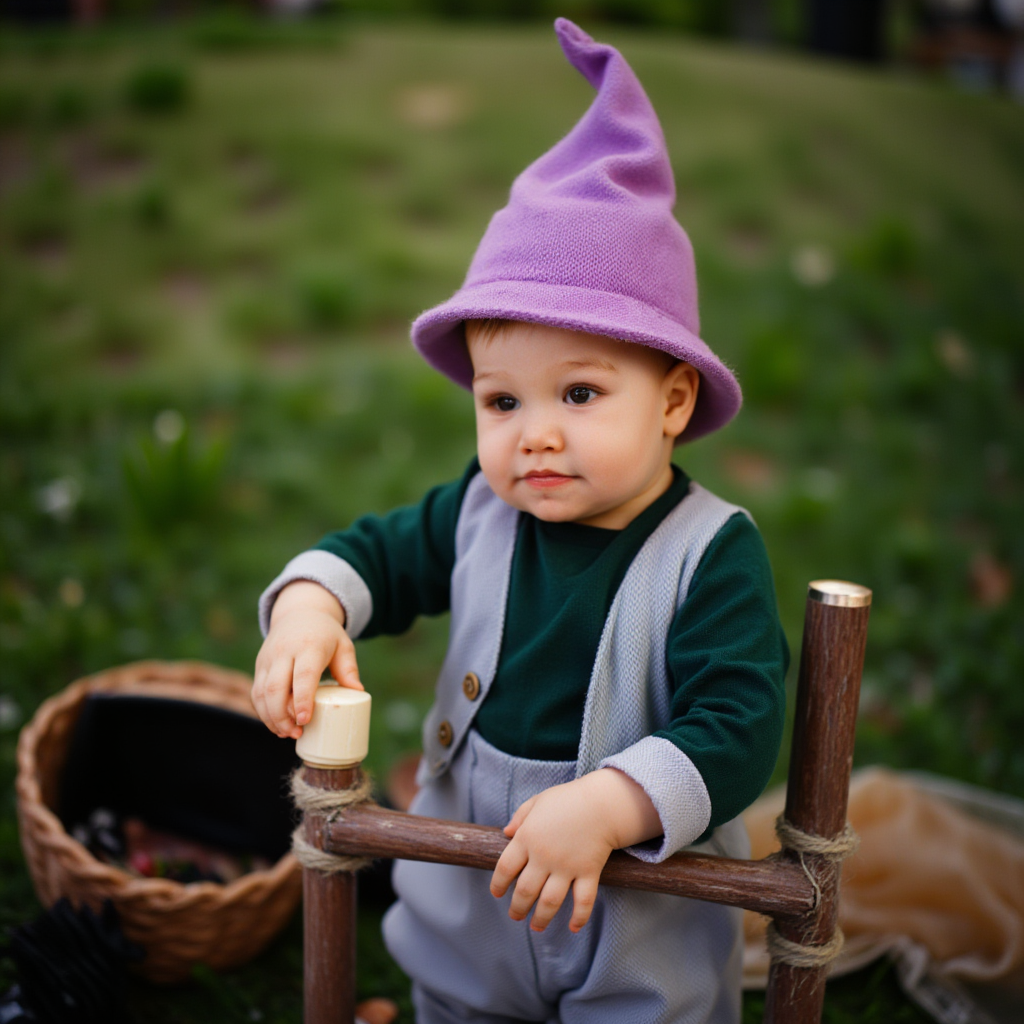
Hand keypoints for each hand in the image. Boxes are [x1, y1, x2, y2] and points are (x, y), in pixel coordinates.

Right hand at [252, 581, 362, 738]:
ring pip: (261, 693)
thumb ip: (349, 669)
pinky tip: (276, 725)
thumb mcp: (343, 645)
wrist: (300, 612)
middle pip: (275, 688)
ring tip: (287, 733)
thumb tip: (358, 692)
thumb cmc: (326, 634)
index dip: (302, 699)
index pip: (302, 675)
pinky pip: (256, 692)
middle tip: (296, 733)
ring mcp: (268, 659)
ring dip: (271, 717)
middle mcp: (284, 652)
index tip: (305, 720)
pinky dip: (263, 711)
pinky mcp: (259, 665)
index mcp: (308, 646)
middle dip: (282, 716)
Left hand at [489, 768, 661, 933]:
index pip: (505, 868)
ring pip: (549, 902)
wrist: (602, 801)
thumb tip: (506, 833)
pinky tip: (573, 928)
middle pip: (524, 891)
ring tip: (535, 926)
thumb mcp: (539, 801)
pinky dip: (579, 918)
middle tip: (515, 915)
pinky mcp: (588, 872)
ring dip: (540, 918)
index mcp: (528, 837)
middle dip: (517, 908)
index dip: (498, 884)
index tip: (496, 894)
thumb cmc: (568, 799)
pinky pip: (583, 901)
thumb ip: (521, 816)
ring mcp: (567, 866)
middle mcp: (544, 856)